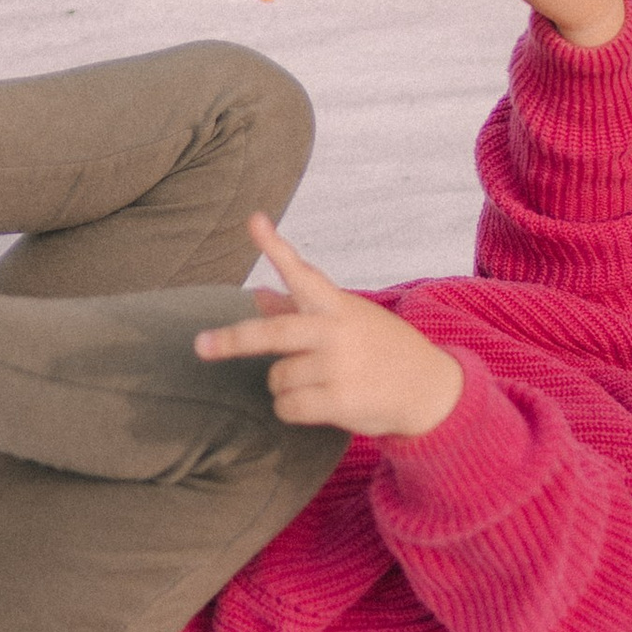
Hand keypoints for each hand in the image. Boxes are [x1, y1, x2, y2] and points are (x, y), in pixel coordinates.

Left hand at [195, 216, 464, 437]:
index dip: (275, 246)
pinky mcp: (340, 400)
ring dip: (284, 385)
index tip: (254, 221)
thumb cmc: (381, 349)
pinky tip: (315, 405)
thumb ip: (299, 308)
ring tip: (317, 383)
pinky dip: (290, 409)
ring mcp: (338, 366)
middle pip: (273, 333)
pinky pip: (287, 407)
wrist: (431, 389)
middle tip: (200, 345)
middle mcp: (335, 331)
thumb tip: (258, 294)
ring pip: (276, 378)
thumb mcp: (347, 320)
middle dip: (233, 339)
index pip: (302, 271)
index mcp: (336, 305)